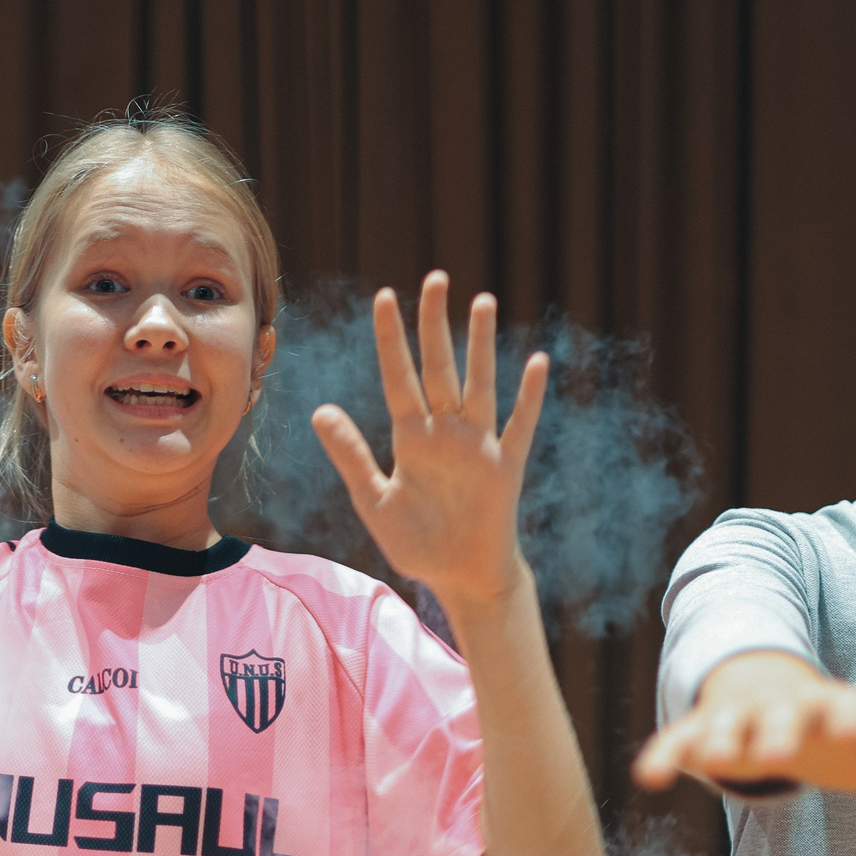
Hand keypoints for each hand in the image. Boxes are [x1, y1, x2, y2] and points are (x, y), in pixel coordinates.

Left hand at [310, 271, 547, 615]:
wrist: (461, 577)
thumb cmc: (418, 544)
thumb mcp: (376, 502)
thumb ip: (351, 456)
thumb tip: (320, 410)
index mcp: (412, 438)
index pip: (398, 377)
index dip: (392, 339)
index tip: (384, 296)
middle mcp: (446, 432)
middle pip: (440, 367)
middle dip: (436, 324)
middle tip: (434, 277)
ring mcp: (479, 446)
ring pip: (479, 384)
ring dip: (481, 345)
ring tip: (482, 301)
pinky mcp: (505, 467)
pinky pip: (520, 426)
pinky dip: (528, 397)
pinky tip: (536, 362)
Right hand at [632, 651, 855, 827]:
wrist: (770, 683)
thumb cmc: (835, 728)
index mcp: (836, 707)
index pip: (848, 707)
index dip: (850, 719)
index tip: (855, 733)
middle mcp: (786, 706)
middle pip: (785, 714)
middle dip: (780, 730)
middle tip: (779, 752)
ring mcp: (741, 714)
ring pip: (728, 724)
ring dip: (720, 738)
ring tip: (713, 759)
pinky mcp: (701, 728)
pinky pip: (679, 740)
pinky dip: (664, 755)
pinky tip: (648, 778)